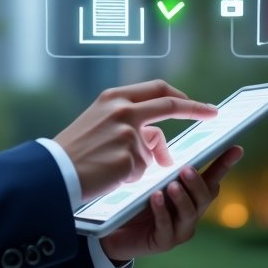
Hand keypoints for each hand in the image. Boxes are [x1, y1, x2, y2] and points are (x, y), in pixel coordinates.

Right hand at [54, 80, 216, 201]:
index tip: (200, 104)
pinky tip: (110, 176)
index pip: (158, 90)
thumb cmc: (75, 150)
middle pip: (169, 104)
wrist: (54, 171)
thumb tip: (158, 140)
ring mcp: (127, 133)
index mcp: (114, 97)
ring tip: (112, 168)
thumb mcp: (99, 123)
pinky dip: (130, 177)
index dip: (182, 97)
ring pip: (151, 151)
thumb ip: (130, 122)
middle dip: (197, 108)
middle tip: (212, 114)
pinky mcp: (129, 158)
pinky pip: (142, 171)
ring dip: (139, 164)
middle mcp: (123, 110)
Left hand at [99, 146, 243, 261]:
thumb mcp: (148, 178)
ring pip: (190, 213)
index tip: (236, 148)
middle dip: (197, 182)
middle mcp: (190, 212)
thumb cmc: (133, 201)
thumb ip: (158, 161)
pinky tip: (156, 199)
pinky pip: (166, 227)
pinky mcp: (163, 242)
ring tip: (172, 186)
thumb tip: (163, 144)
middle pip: (205, 197)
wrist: (114, 231)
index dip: (224, 164)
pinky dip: (162, 211)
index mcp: (190, 195)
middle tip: (186, 170)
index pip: (212, 177)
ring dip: (182, 198)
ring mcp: (179, 229)